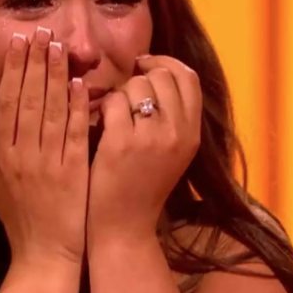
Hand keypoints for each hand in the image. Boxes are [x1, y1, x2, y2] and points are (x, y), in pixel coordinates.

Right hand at [0, 27, 89, 268]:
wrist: (43, 256)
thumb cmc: (19, 220)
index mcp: (2, 154)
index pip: (6, 103)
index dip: (13, 70)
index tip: (18, 43)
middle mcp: (21, 155)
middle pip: (26, 99)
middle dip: (33, 62)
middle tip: (40, 30)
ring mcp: (46, 163)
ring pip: (49, 110)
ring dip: (54, 76)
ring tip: (58, 46)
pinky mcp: (72, 173)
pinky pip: (74, 134)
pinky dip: (76, 107)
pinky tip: (79, 84)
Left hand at [88, 55, 201, 243]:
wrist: (123, 229)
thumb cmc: (141, 188)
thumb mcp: (172, 153)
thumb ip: (173, 118)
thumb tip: (157, 74)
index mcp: (192, 134)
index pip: (189, 77)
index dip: (165, 63)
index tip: (145, 65)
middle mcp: (178, 133)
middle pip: (162, 76)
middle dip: (139, 77)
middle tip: (125, 92)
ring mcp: (151, 138)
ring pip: (136, 85)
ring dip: (119, 92)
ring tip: (113, 115)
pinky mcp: (122, 144)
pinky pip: (113, 102)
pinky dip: (103, 106)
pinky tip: (99, 123)